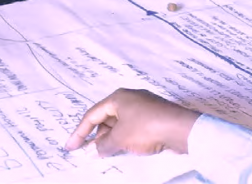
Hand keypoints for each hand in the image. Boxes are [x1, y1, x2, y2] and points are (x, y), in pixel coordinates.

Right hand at [66, 89, 198, 156]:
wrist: (180, 128)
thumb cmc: (146, 127)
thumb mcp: (119, 138)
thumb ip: (103, 145)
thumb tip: (93, 150)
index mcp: (118, 97)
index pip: (92, 115)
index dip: (80, 132)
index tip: (71, 147)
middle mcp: (129, 98)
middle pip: (106, 118)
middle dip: (97, 136)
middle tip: (90, 153)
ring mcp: (143, 107)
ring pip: (120, 124)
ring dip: (111, 138)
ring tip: (105, 153)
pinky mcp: (154, 117)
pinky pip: (132, 127)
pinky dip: (124, 138)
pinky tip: (123, 149)